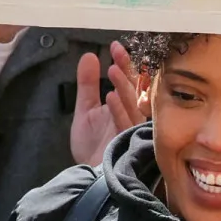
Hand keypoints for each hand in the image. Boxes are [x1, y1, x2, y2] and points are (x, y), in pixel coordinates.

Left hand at [69, 42, 143, 165]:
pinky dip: (118, 110)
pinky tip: (110, 97)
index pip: (129, 80)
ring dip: (123, 86)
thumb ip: (88, 84)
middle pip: (135, 89)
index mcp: (125, 106)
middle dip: (128, 70)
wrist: (89, 173)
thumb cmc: (92, 145)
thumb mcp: (85, 109)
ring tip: (113, 69)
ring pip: (132, 105)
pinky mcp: (127, 143)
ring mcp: (131, 129)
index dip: (125, 63)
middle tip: (118, 52)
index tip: (115, 46)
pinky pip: (125, 124)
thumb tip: (89, 56)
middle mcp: (132, 115)